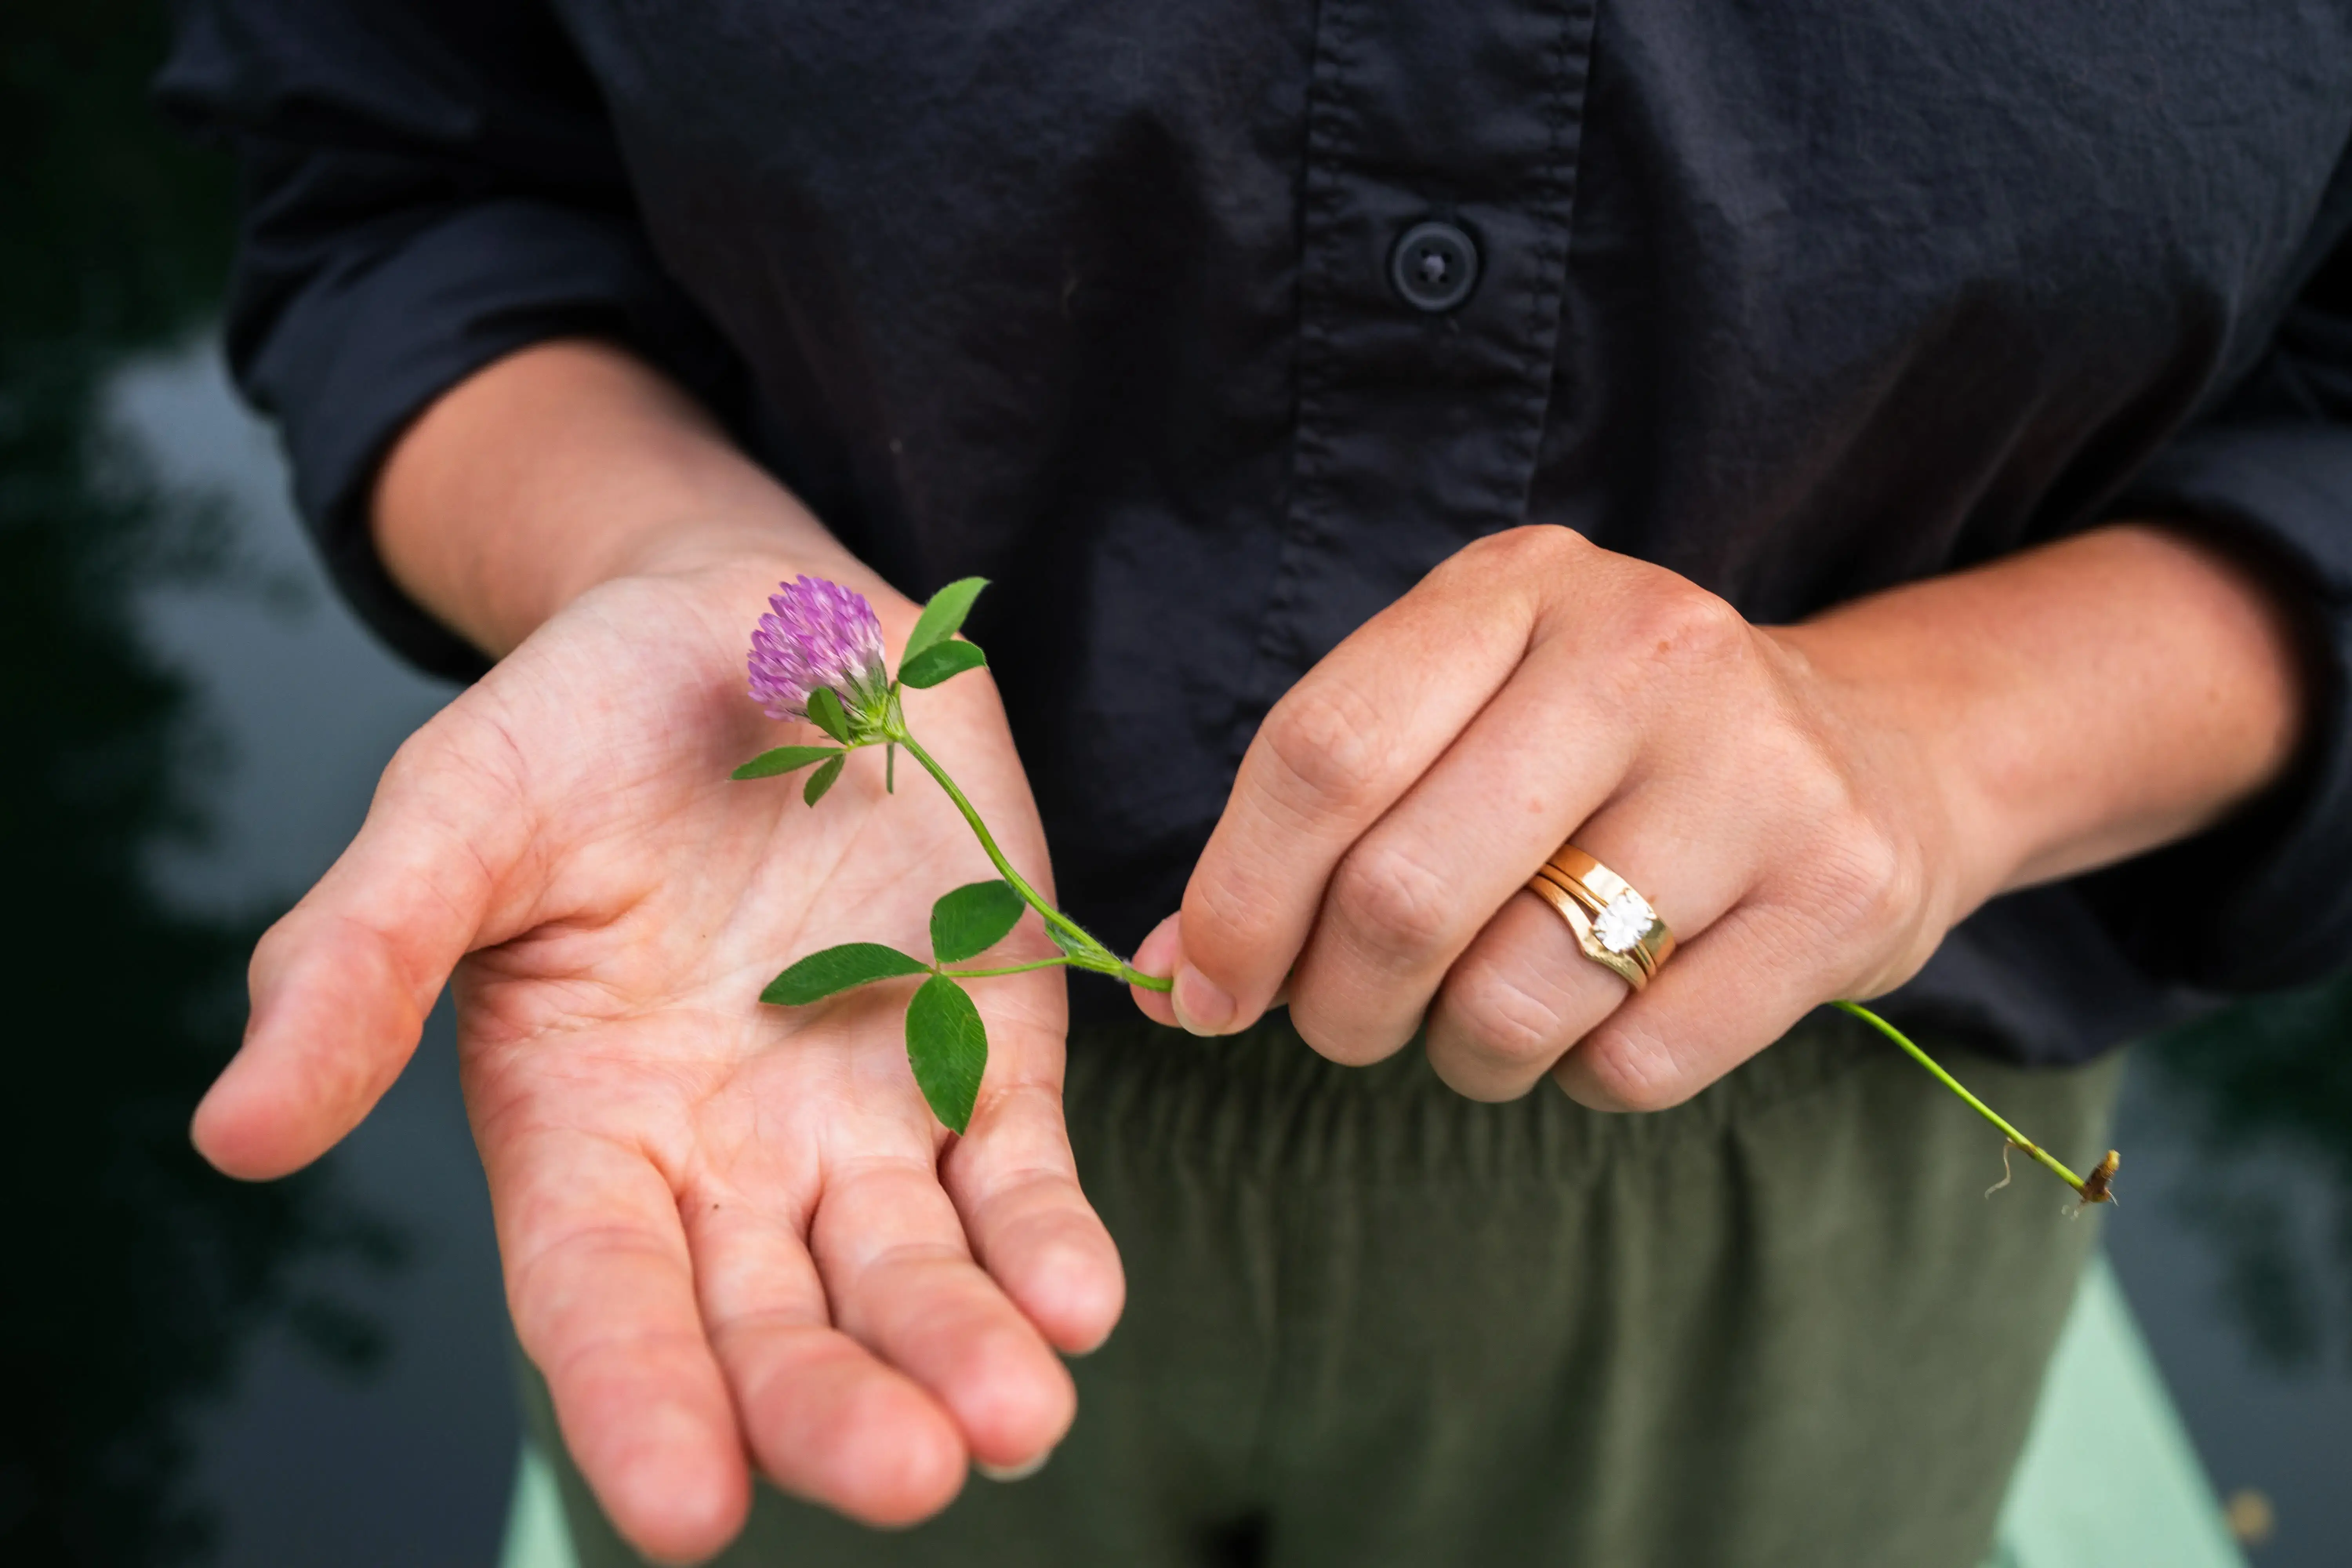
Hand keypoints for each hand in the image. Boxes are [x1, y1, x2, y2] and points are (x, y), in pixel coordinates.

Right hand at [192, 556, 1121, 1561]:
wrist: (747, 620)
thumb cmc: (577, 723)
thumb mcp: (451, 816)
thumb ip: (356, 965)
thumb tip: (236, 1133)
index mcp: (582, 1128)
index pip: (599, 1302)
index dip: (637, 1405)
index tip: (684, 1513)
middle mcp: (726, 1156)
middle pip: (773, 1323)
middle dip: (830, 1407)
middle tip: (900, 1476)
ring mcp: (863, 1113)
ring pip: (912, 1272)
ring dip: (965, 1351)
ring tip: (1016, 1420)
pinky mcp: (980, 1048)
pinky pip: (1019, 1168)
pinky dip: (1049, 1238)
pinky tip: (1084, 1301)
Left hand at [1131, 522, 2290, 1109]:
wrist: (1874, 751)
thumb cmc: (1611, 752)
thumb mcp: (1462, 722)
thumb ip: (1315, 827)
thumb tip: (1176, 976)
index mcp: (1516, 588)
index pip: (1321, 756)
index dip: (1236, 898)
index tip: (1203, 987)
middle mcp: (1642, 651)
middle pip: (1399, 894)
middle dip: (1338, 1004)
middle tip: (1347, 1022)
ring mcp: (1755, 769)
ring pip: (1511, 1000)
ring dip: (1463, 1051)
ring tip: (1491, 1011)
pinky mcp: (1837, 890)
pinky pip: (1633, 1063)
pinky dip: (1584, 1074)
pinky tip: (1612, 1009)